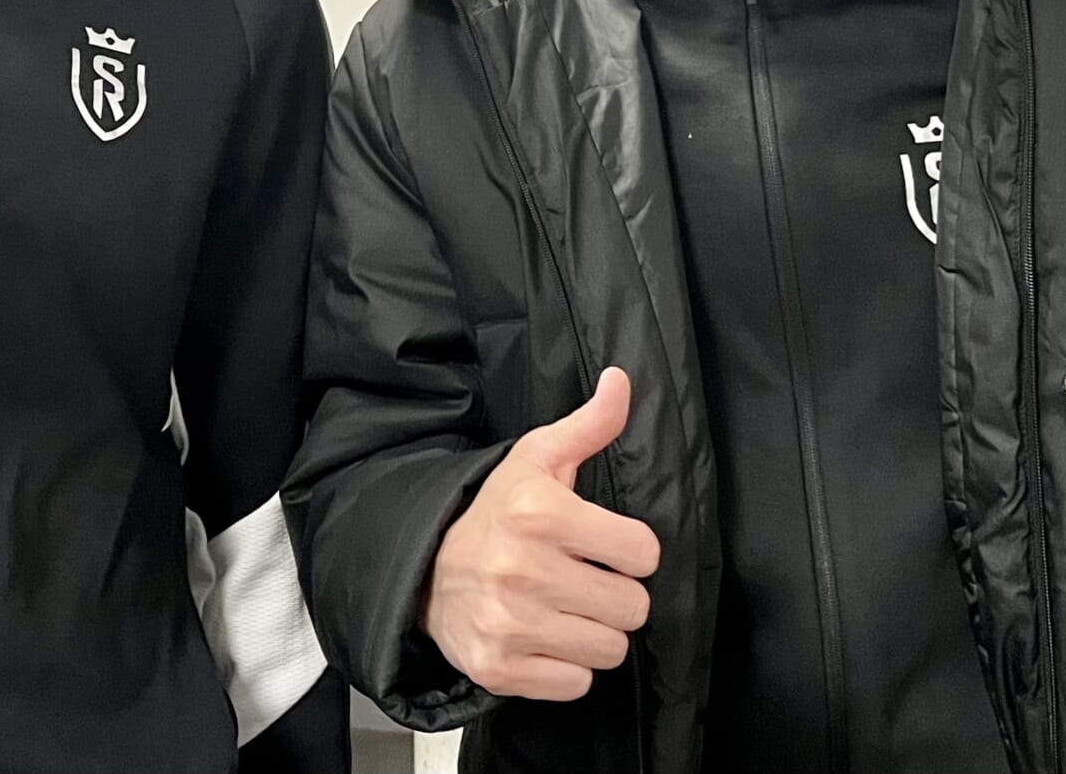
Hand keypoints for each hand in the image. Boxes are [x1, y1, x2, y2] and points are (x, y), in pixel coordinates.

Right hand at [424, 368, 661, 700]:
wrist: (422, 568)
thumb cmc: (496, 511)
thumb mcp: (537, 459)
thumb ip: (589, 425)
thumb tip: (622, 380)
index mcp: (540, 512)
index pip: (643, 553)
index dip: (630, 550)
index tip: (606, 546)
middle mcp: (523, 569)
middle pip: (633, 608)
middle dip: (617, 595)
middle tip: (585, 581)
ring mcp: (509, 623)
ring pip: (610, 650)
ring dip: (595, 633)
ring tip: (567, 610)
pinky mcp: (498, 668)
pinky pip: (576, 684)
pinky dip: (568, 667)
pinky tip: (546, 638)